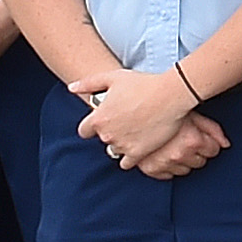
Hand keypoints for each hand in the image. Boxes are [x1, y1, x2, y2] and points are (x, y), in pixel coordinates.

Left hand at [75, 65, 206, 168]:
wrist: (170, 95)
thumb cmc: (143, 84)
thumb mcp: (113, 77)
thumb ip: (89, 83)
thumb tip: (71, 88)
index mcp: (98, 118)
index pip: (84, 131)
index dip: (93, 126)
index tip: (103, 122)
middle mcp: (107, 134)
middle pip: (102, 140)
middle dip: (110, 133)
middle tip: (124, 123)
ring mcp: (122, 145)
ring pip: (114, 151)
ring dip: (121, 144)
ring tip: (134, 133)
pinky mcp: (138, 153)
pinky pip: (126, 163)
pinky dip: (131, 157)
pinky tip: (139, 146)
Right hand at [140, 112, 229, 178]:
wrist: (135, 111)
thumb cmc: (164, 110)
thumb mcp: (192, 114)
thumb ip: (213, 129)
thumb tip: (226, 144)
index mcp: (192, 140)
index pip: (213, 150)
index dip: (208, 142)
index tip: (201, 137)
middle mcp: (179, 154)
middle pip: (201, 162)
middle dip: (197, 152)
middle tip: (186, 139)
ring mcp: (164, 164)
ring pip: (185, 170)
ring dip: (183, 160)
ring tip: (175, 145)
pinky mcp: (150, 169)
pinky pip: (167, 176)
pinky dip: (168, 167)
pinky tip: (165, 154)